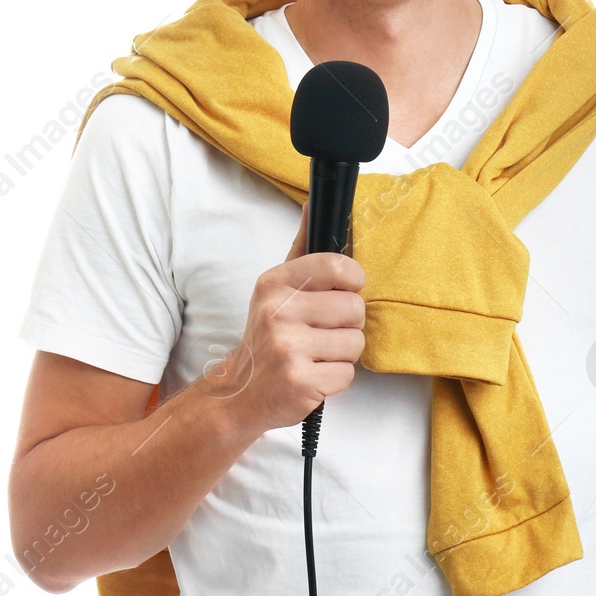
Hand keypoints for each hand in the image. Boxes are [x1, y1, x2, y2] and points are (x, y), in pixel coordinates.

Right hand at [221, 198, 365, 432]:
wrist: (240, 391)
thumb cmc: (268, 334)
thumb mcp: (277, 288)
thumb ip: (302, 248)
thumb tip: (312, 203)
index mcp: (274, 283)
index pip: (338, 266)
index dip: (354, 281)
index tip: (345, 291)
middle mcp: (278, 312)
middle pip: (355, 308)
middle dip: (348, 323)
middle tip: (324, 331)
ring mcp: (288, 349)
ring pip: (355, 343)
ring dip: (343, 352)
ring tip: (317, 353)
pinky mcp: (300, 382)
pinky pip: (348, 373)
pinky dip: (336, 377)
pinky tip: (313, 373)